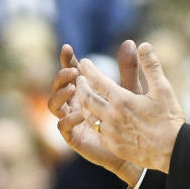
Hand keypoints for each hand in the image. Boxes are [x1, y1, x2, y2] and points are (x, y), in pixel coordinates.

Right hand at [48, 42, 144, 187]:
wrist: (136, 146)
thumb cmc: (132, 116)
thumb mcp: (130, 89)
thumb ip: (128, 67)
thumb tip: (131, 42)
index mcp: (85, 89)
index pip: (71, 71)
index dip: (67, 60)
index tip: (69, 49)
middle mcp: (74, 102)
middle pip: (58, 85)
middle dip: (62, 76)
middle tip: (75, 72)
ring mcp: (71, 119)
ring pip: (53, 105)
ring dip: (60, 95)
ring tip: (74, 89)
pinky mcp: (74, 137)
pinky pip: (62, 126)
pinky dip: (68, 119)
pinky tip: (81, 114)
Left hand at [75, 42, 184, 173]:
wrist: (173, 152)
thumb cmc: (169, 119)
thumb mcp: (163, 89)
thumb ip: (151, 66)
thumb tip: (143, 45)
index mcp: (122, 100)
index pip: (97, 80)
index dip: (89, 70)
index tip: (84, 63)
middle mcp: (112, 116)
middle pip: (86, 97)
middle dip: (81, 86)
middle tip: (79, 78)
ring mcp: (110, 133)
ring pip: (88, 115)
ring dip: (83, 103)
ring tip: (84, 96)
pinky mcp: (112, 145)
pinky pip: (96, 131)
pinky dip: (91, 120)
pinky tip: (94, 117)